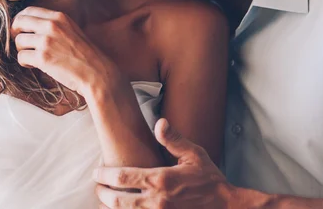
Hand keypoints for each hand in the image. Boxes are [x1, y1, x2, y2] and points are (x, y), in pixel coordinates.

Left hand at [11, 7, 120, 97]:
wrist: (96, 73)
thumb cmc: (85, 55)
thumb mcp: (72, 30)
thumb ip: (54, 25)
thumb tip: (31, 26)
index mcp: (59, 17)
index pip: (28, 11)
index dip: (21, 21)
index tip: (23, 31)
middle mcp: (51, 26)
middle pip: (18, 22)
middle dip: (17, 34)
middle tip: (23, 44)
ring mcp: (46, 41)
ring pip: (18, 41)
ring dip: (22, 50)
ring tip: (32, 57)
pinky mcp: (42, 58)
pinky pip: (21, 57)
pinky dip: (24, 62)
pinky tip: (33, 65)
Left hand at [92, 118, 233, 208]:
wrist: (226, 206)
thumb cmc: (209, 179)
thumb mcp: (194, 154)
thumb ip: (174, 139)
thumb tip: (159, 122)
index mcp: (161, 179)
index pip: (122, 177)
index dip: (104, 175)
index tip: (97, 172)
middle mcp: (156, 201)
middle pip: (117, 201)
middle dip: (103, 194)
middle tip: (98, 187)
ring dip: (110, 208)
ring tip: (104, 201)